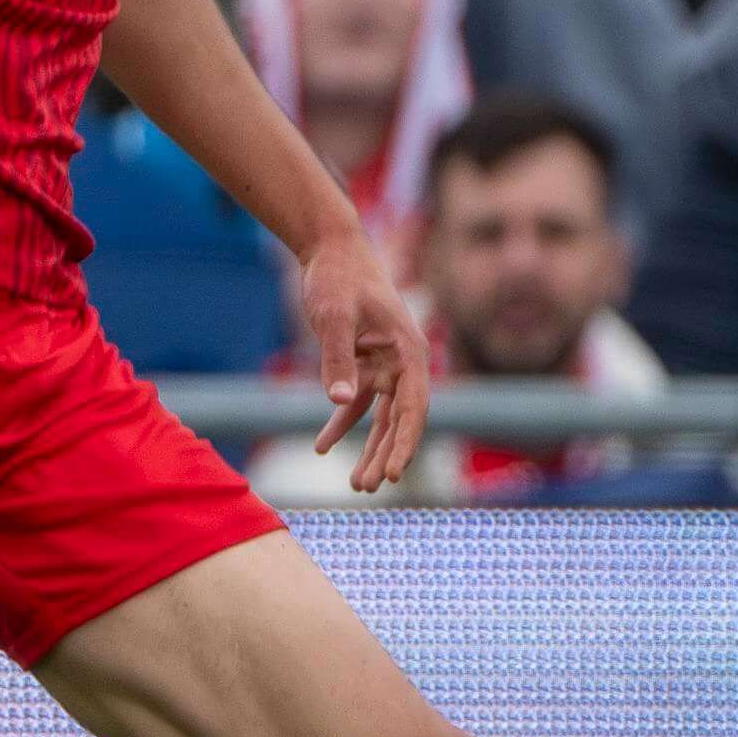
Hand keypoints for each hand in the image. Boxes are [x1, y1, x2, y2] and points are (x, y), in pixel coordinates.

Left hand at [290, 215, 429, 492]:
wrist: (331, 249)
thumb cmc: (338, 278)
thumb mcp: (334, 317)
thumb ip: (337, 359)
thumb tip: (339, 401)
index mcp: (409, 351)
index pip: (413, 407)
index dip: (406, 442)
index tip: (395, 473)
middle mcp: (404, 362)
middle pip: (400, 419)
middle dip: (386, 455)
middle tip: (368, 486)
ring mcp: (386, 365)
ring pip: (382, 417)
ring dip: (370, 448)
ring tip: (356, 484)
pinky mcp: (365, 363)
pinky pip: (358, 402)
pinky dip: (342, 424)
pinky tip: (323, 446)